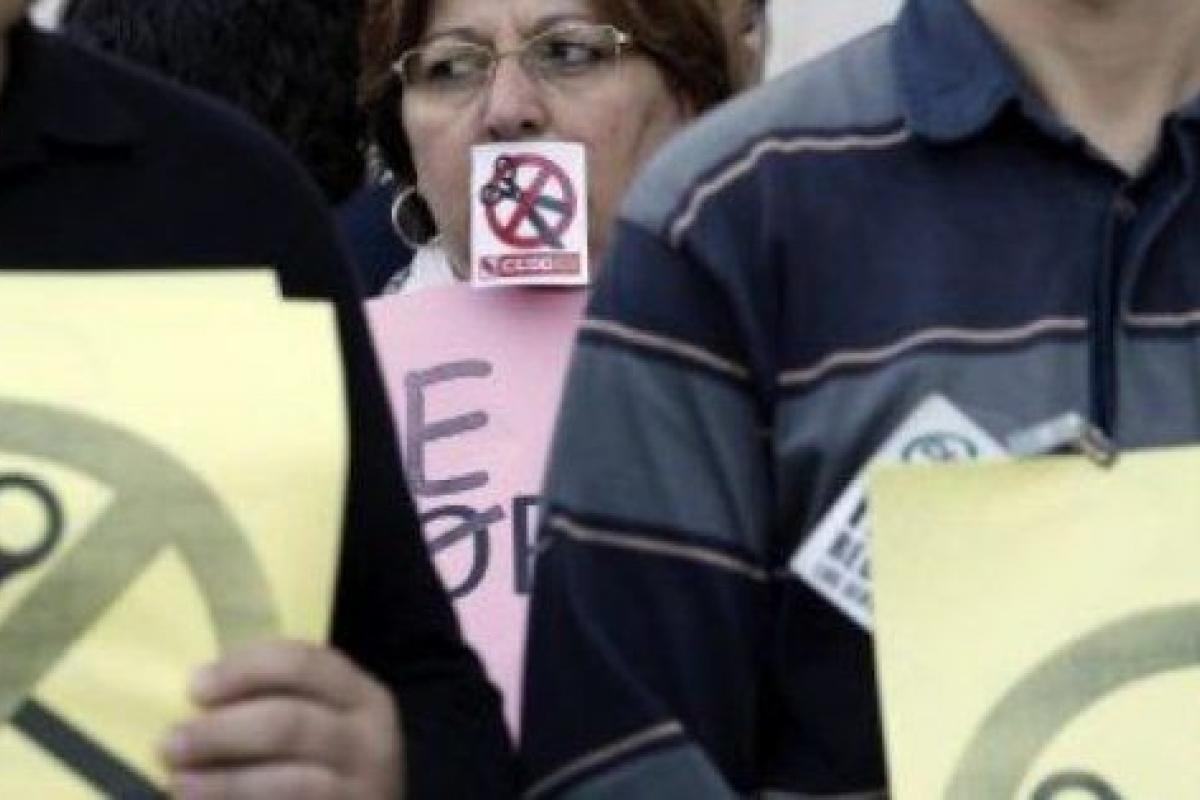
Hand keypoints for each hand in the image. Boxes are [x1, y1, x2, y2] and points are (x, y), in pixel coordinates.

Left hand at [162, 641, 402, 798]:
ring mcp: (360, 790)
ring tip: (179, 783)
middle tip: (171, 743)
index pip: (302, 663)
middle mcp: (369, 740)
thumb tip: (198, 693)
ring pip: (289, 783)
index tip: (194, 687)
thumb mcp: (324, 722)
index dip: (244, 670)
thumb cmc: (327, 765)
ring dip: (226, 783)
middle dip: (222, 732)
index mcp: (361, 695)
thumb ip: (277, 702)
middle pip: (289, 723)